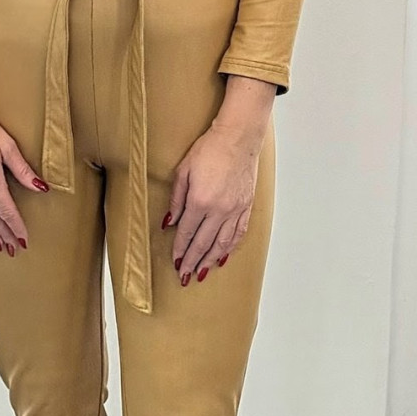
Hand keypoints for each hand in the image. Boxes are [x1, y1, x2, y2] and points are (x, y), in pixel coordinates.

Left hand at [164, 109, 268, 284]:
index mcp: (200, 201)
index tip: (176, 262)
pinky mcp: (246, 206)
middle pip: (203, 243)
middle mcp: (219, 210)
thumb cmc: (209, 150)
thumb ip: (176, 199)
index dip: (180, 250)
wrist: (237, 138)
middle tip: (186, 277)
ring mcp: (235, 210)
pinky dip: (230, 247)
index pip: (187, 233)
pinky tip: (223, 256)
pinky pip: (238, 233)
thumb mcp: (183, 171)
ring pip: (222, 243)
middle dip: (193, 262)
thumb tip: (169, 222)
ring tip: (203, 272)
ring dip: (211, 260)